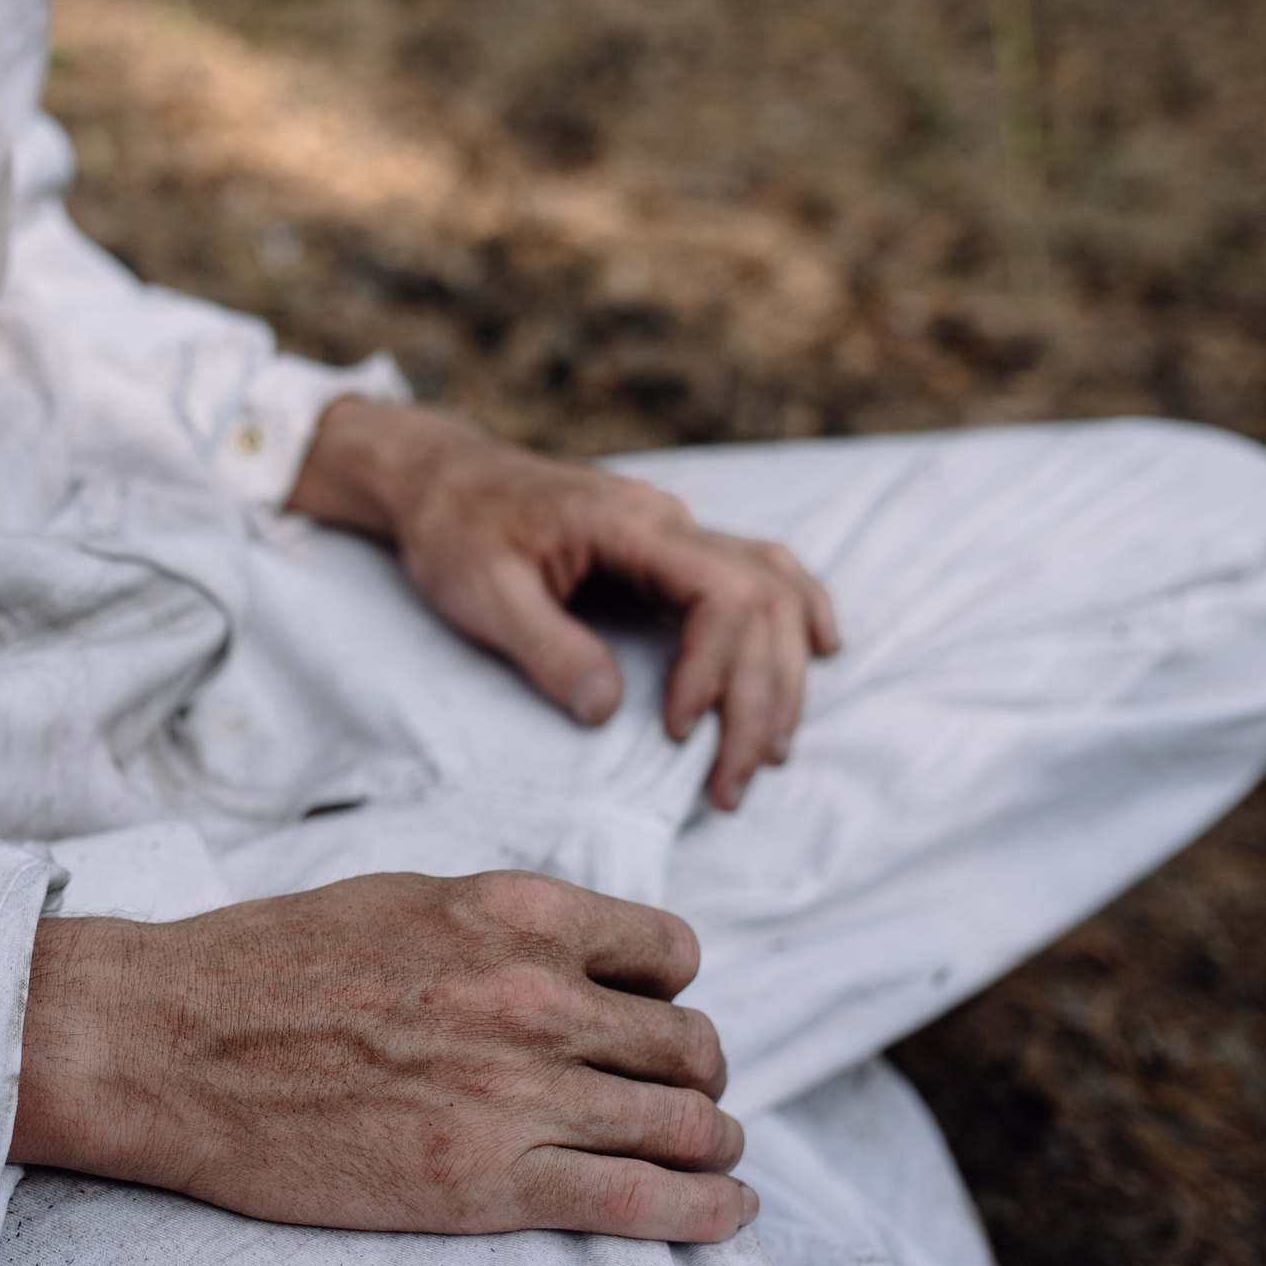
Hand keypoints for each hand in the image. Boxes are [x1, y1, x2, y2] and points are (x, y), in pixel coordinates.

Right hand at [10, 870, 754, 1243]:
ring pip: (687, 1124)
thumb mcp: (405, 901)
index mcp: (516, 914)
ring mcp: (519, 1093)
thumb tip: (570, 958)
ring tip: (713, 1161)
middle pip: (689, 1046)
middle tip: (688, 1100)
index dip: (671, 994)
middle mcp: (536, 996)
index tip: (652, 1021)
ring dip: (715, 1145)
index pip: (669, 956)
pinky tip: (726, 1216)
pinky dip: (707, 1213)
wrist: (168, 1042)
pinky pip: (645, 1201)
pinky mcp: (490, 1183)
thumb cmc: (265, 967)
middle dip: (700, 1077)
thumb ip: (502, 928)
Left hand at [289, 397, 841, 810]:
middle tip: (732, 783)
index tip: (679, 732)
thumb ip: (545, 646)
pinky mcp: (672, 550)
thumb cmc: (455, 532)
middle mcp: (670, 521)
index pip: (721, 592)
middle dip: (761, 699)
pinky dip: (798, 616)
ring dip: (783, 676)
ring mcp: (678, 531)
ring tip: (767, 754)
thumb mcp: (482, 594)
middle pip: (764, 604)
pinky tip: (822, 652)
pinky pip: (762, 574)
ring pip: (775, 594)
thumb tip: (605, 710)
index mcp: (629, 524)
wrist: (443, 481)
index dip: (716, 669)